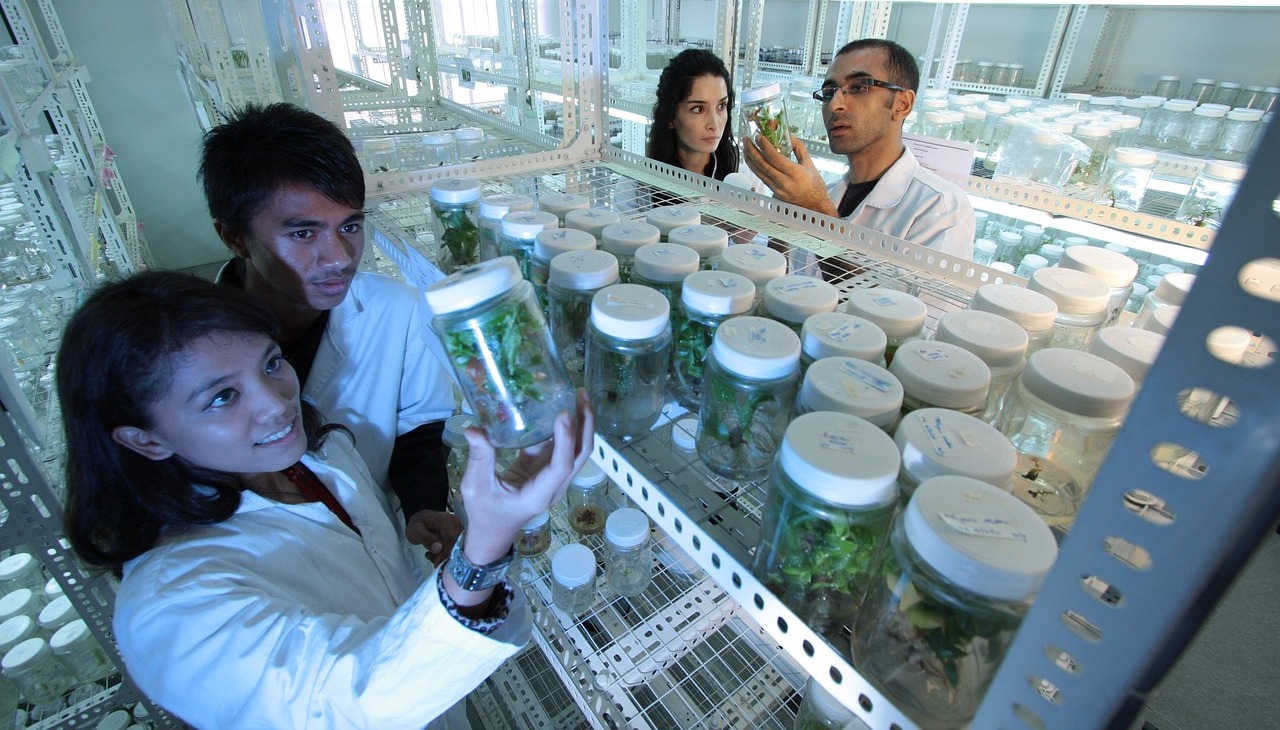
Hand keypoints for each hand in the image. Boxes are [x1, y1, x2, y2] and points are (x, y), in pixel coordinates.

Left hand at [405, 510, 461, 565]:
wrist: (422, 519)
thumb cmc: (418, 525)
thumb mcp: (415, 531)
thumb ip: (426, 539)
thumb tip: (438, 549)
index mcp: (445, 521)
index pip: (450, 540)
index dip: (445, 553)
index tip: (437, 563)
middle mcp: (455, 524)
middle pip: (456, 545)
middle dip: (444, 556)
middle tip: (432, 559)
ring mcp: (459, 530)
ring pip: (457, 549)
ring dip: (445, 556)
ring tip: (431, 554)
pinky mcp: (459, 536)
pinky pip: (456, 549)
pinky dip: (446, 554)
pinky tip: (436, 553)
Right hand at [457, 389, 594, 565]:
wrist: (492, 532)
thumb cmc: (485, 513)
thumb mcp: (476, 487)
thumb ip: (479, 458)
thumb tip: (473, 428)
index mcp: (538, 494)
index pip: (561, 465)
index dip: (566, 439)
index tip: (563, 413)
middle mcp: (553, 486)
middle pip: (580, 454)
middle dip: (585, 424)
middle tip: (580, 395)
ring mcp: (553, 478)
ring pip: (575, 450)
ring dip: (580, 423)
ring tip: (577, 395)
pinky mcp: (546, 470)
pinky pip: (561, 447)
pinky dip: (563, 428)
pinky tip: (558, 406)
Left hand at [742, 133, 839, 217]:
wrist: (814, 205)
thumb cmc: (814, 185)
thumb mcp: (810, 164)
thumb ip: (799, 148)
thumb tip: (789, 135)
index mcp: (795, 173)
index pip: (775, 158)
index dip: (765, 147)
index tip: (759, 137)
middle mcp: (784, 182)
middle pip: (763, 165)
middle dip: (752, 151)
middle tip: (746, 140)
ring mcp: (777, 189)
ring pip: (759, 173)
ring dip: (750, 160)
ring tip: (745, 148)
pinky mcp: (774, 193)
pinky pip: (762, 178)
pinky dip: (755, 168)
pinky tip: (751, 160)